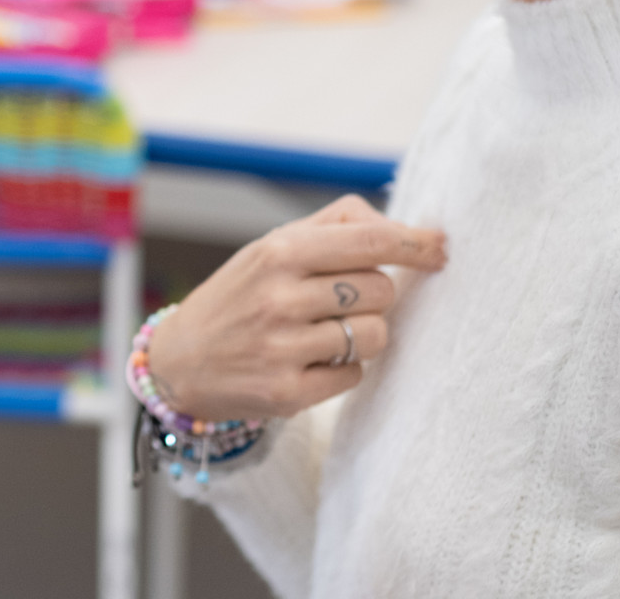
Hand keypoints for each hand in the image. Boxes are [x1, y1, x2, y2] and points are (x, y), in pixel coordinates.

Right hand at [147, 194, 445, 420]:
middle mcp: (279, 298)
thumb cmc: (239, 296)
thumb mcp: (270, 247)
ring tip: (327, 331)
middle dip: (377, 294)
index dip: (415, 244)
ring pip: (374, 335)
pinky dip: (343, 367)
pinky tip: (310, 361)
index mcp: (278, 252)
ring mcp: (282, 348)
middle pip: (381, 290)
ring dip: (364, 334)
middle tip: (344, 300)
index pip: (368, 241)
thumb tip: (403, 228)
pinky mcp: (287, 393)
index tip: (441, 247)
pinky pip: (353, 374)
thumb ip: (334, 227)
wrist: (178, 360)